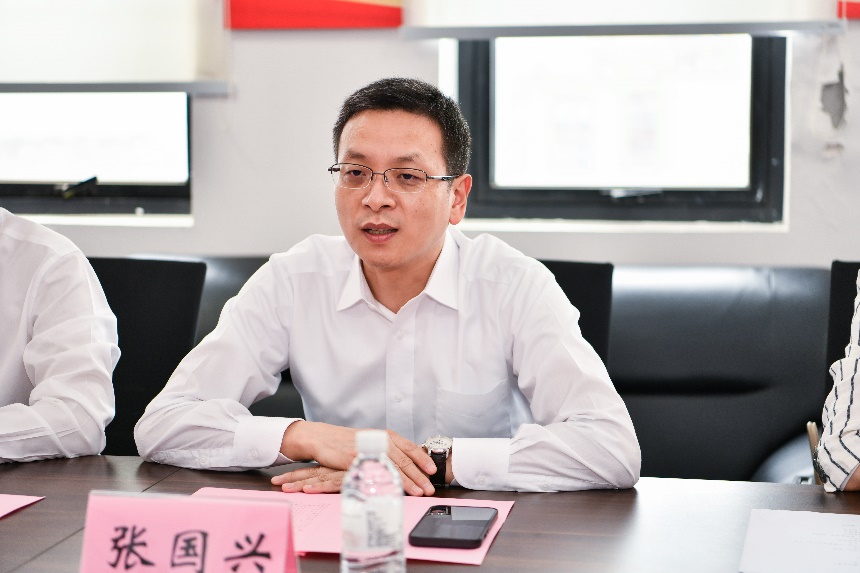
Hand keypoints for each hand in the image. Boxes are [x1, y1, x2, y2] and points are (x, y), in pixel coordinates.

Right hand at [273, 421, 436, 495]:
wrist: (321, 437)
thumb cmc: (346, 441)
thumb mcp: (370, 441)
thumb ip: (386, 450)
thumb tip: (406, 462)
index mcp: (384, 436)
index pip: (408, 447)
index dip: (422, 458)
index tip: (433, 470)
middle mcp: (377, 441)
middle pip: (403, 459)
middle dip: (419, 475)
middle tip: (430, 487)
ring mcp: (367, 450)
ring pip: (391, 466)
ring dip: (406, 481)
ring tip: (418, 492)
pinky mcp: (355, 460)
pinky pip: (372, 472)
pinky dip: (384, 482)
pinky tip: (392, 490)